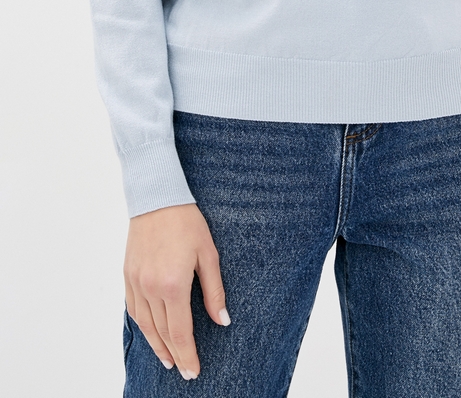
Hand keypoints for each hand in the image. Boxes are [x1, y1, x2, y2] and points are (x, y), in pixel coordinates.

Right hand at [124, 202, 229, 379]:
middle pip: (162, 333)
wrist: (157, 198)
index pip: (180, 332)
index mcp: (173, 284)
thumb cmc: (187, 222)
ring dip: (157, 345)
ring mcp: (136, 282)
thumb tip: (223, 320)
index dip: (187, 354)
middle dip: (175, 355)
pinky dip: (143, 326)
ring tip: (168, 359)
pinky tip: (151, 332)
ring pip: (145, 325)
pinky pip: (133, 309)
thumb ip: (214, 290)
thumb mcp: (208, 254)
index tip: (193, 371)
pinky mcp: (127, 275)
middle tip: (184, 371)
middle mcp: (151, 288)